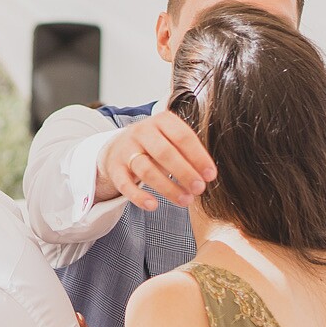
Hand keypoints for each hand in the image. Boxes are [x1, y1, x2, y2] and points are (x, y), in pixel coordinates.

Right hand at [95, 110, 215, 211]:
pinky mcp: (115, 169)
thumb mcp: (172, 139)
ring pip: (146, 170)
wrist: (119, 146)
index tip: (210, 175)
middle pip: (164, 152)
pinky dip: (139, 196)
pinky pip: (125, 185)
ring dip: (168, 188)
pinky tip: (153, 205)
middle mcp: (142, 132)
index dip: (198, 157)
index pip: (182, 136)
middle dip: (184, 172)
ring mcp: (126, 150)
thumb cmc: (155, 145)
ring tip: (185, 200)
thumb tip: (207, 175)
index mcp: (162, 121)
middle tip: (199, 189)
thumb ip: (189, 152)